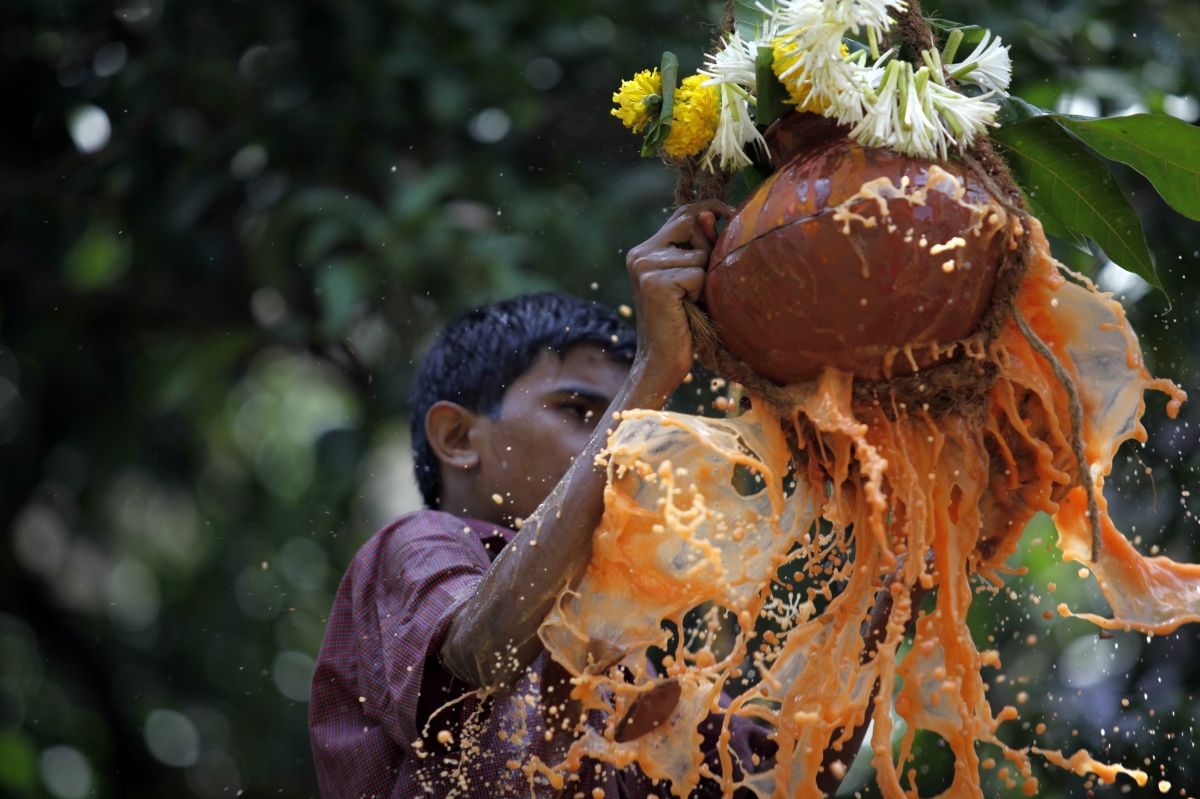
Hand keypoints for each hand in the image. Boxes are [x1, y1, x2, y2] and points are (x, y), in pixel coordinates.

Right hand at [625, 200, 732, 398]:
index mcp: (644, 250)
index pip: (683, 213)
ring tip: (690, 301)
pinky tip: (687, 309)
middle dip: (708, 248)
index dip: (709, 210)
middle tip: (698, 285)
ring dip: (704, 278)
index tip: (730, 214)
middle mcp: (640, 253)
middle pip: (691, 222)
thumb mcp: (693, 279)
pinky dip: (700, 292)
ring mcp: (644, 266)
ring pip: (699, 253)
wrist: (660, 361)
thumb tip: (711, 214)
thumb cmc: (683, 322)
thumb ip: (700, 247)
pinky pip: (697, 273)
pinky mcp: (655, 282)